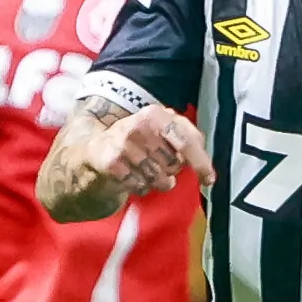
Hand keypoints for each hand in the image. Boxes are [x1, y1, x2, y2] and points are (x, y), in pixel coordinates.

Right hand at [90, 106, 212, 195]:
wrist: (92, 152)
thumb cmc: (136, 144)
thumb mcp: (160, 132)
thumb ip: (186, 140)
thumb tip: (206, 170)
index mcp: (156, 114)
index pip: (186, 140)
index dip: (201, 162)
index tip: (209, 179)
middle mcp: (140, 125)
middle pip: (174, 164)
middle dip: (169, 170)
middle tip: (154, 163)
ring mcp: (124, 143)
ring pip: (158, 178)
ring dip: (154, 182)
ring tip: (141, 171)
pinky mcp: (111, 162)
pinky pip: (140, 186)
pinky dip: (138, 187)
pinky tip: (129, 177)